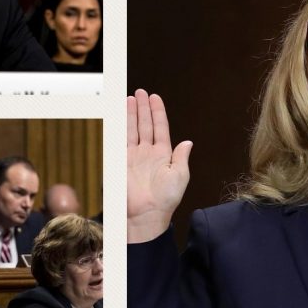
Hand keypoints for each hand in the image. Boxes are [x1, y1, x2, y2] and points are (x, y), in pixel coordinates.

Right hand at [127, 88, 191, 243]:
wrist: (146, 215)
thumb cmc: (165, 200)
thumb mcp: (180, 176)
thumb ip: (181, 157)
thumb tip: (188, 142)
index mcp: (163, 154)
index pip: (160, 127)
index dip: (157, 112)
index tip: (154, 97)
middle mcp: (147, 153)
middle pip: (145, 124)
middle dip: (142, 108)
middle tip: (139, 92)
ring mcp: (133, 156)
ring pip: (132, 128)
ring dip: (131, 113)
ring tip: (130, 98)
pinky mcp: (121, 161)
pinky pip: (120, 139)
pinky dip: (120, 126)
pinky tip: (119, 115)